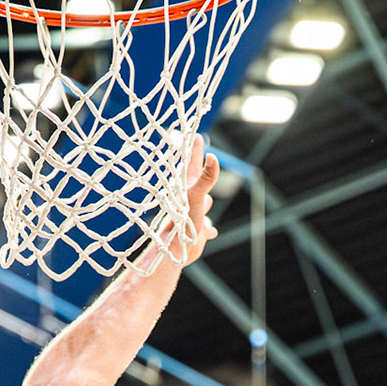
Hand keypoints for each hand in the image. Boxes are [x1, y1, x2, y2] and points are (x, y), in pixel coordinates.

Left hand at [158, 136, 220, 265]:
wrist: (172, 250)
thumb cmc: (181, 222)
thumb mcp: (195, 196)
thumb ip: (205, 178)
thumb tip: (213, 157)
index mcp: (186, 188)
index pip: (192, 163)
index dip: (195, 149)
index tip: (195, 135)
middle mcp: (187, 200)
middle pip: (198, 181)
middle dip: (202, 172)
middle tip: (202, 161)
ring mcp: (191, 215)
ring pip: (202, 204)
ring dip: (207, 202)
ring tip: (209, 200)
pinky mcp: (194, 232)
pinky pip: (205, 228)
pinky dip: (208, 228)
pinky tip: (211, 231)